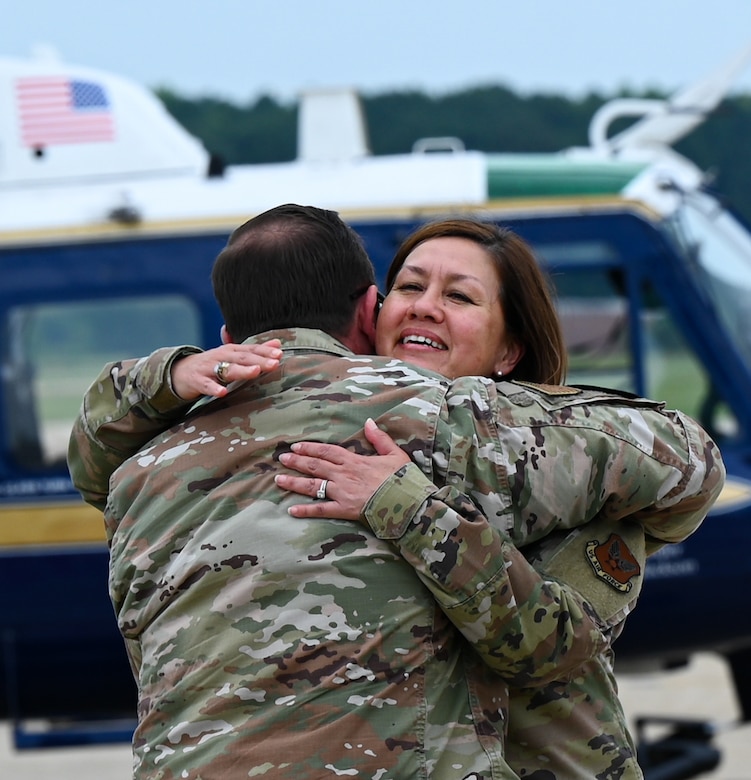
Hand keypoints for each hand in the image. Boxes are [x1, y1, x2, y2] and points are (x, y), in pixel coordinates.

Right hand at [171, 340, 282, 399]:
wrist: (180, 371)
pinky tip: (222, 392)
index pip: (251, 350)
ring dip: (241, 370)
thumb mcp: (233, 356)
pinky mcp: (196, 380)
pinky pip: (206, 384)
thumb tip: (277, 343)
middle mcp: (221, 356)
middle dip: (259, 360)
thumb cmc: (212, 364)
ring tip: (255, 371)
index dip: (265, 352)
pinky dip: (213, 388)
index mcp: (231, 350)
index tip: (280, 354)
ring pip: (226, 369)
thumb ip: (255, 350)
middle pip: (243, 358)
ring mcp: (208, 368)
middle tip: (274, 363)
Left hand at [276, 418, 410, 520]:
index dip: (310, 448)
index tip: (296, 446)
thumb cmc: (403, 479)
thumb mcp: (394, 453)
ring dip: (294, 482)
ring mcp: (343, 493)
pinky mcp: (345, 510)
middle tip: (281, 459)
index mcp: (355, 461)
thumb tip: (368, 422)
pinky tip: (291, 511)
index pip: (327, 451)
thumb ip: (379, 438)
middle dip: (297, 462)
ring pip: (313, 486)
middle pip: (315, 466)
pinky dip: (306, 510)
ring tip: (278, 480)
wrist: (408, 502)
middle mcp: (344, 475)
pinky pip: (322, 510)